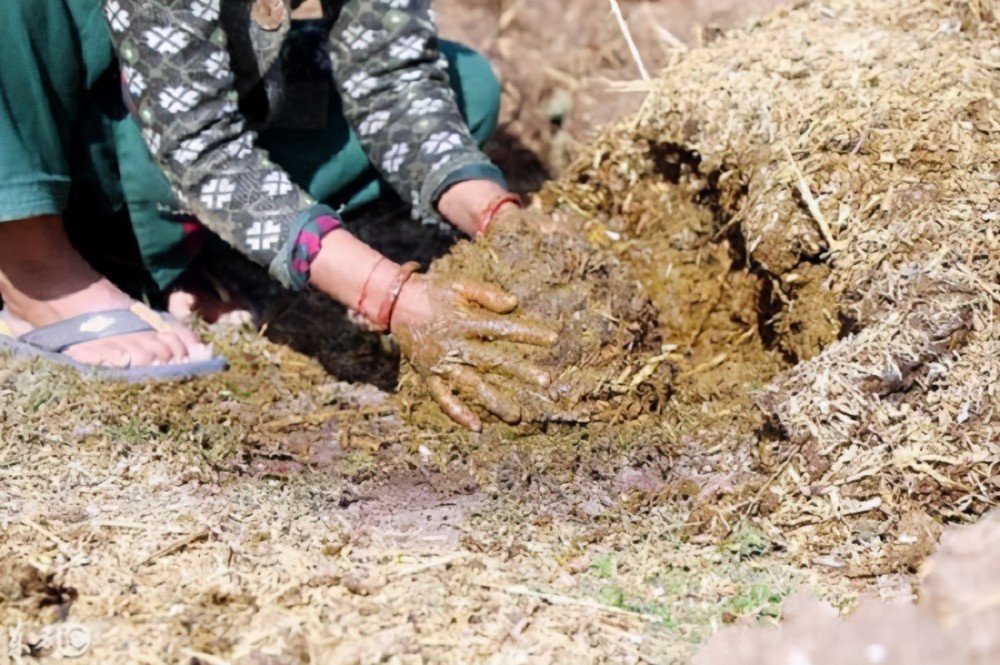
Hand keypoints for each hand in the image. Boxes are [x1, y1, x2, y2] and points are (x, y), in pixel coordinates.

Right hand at [390, 274, 558, 431]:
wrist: (394, 304)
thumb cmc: (432, 292)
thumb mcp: (458, 285)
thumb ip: (486, 294)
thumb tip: (515, 303)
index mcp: (464, 321)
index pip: (502, 329)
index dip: (528, 333)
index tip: (553, 339)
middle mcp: (454, 344)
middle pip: (492, 361)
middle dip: (520, 371)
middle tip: (546, 381)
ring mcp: (441, 363)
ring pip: (471, 385)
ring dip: (494, 400)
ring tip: (517, 415)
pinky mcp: (428, 375)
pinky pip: (443, 398)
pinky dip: (457, 412)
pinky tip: (477, 426)